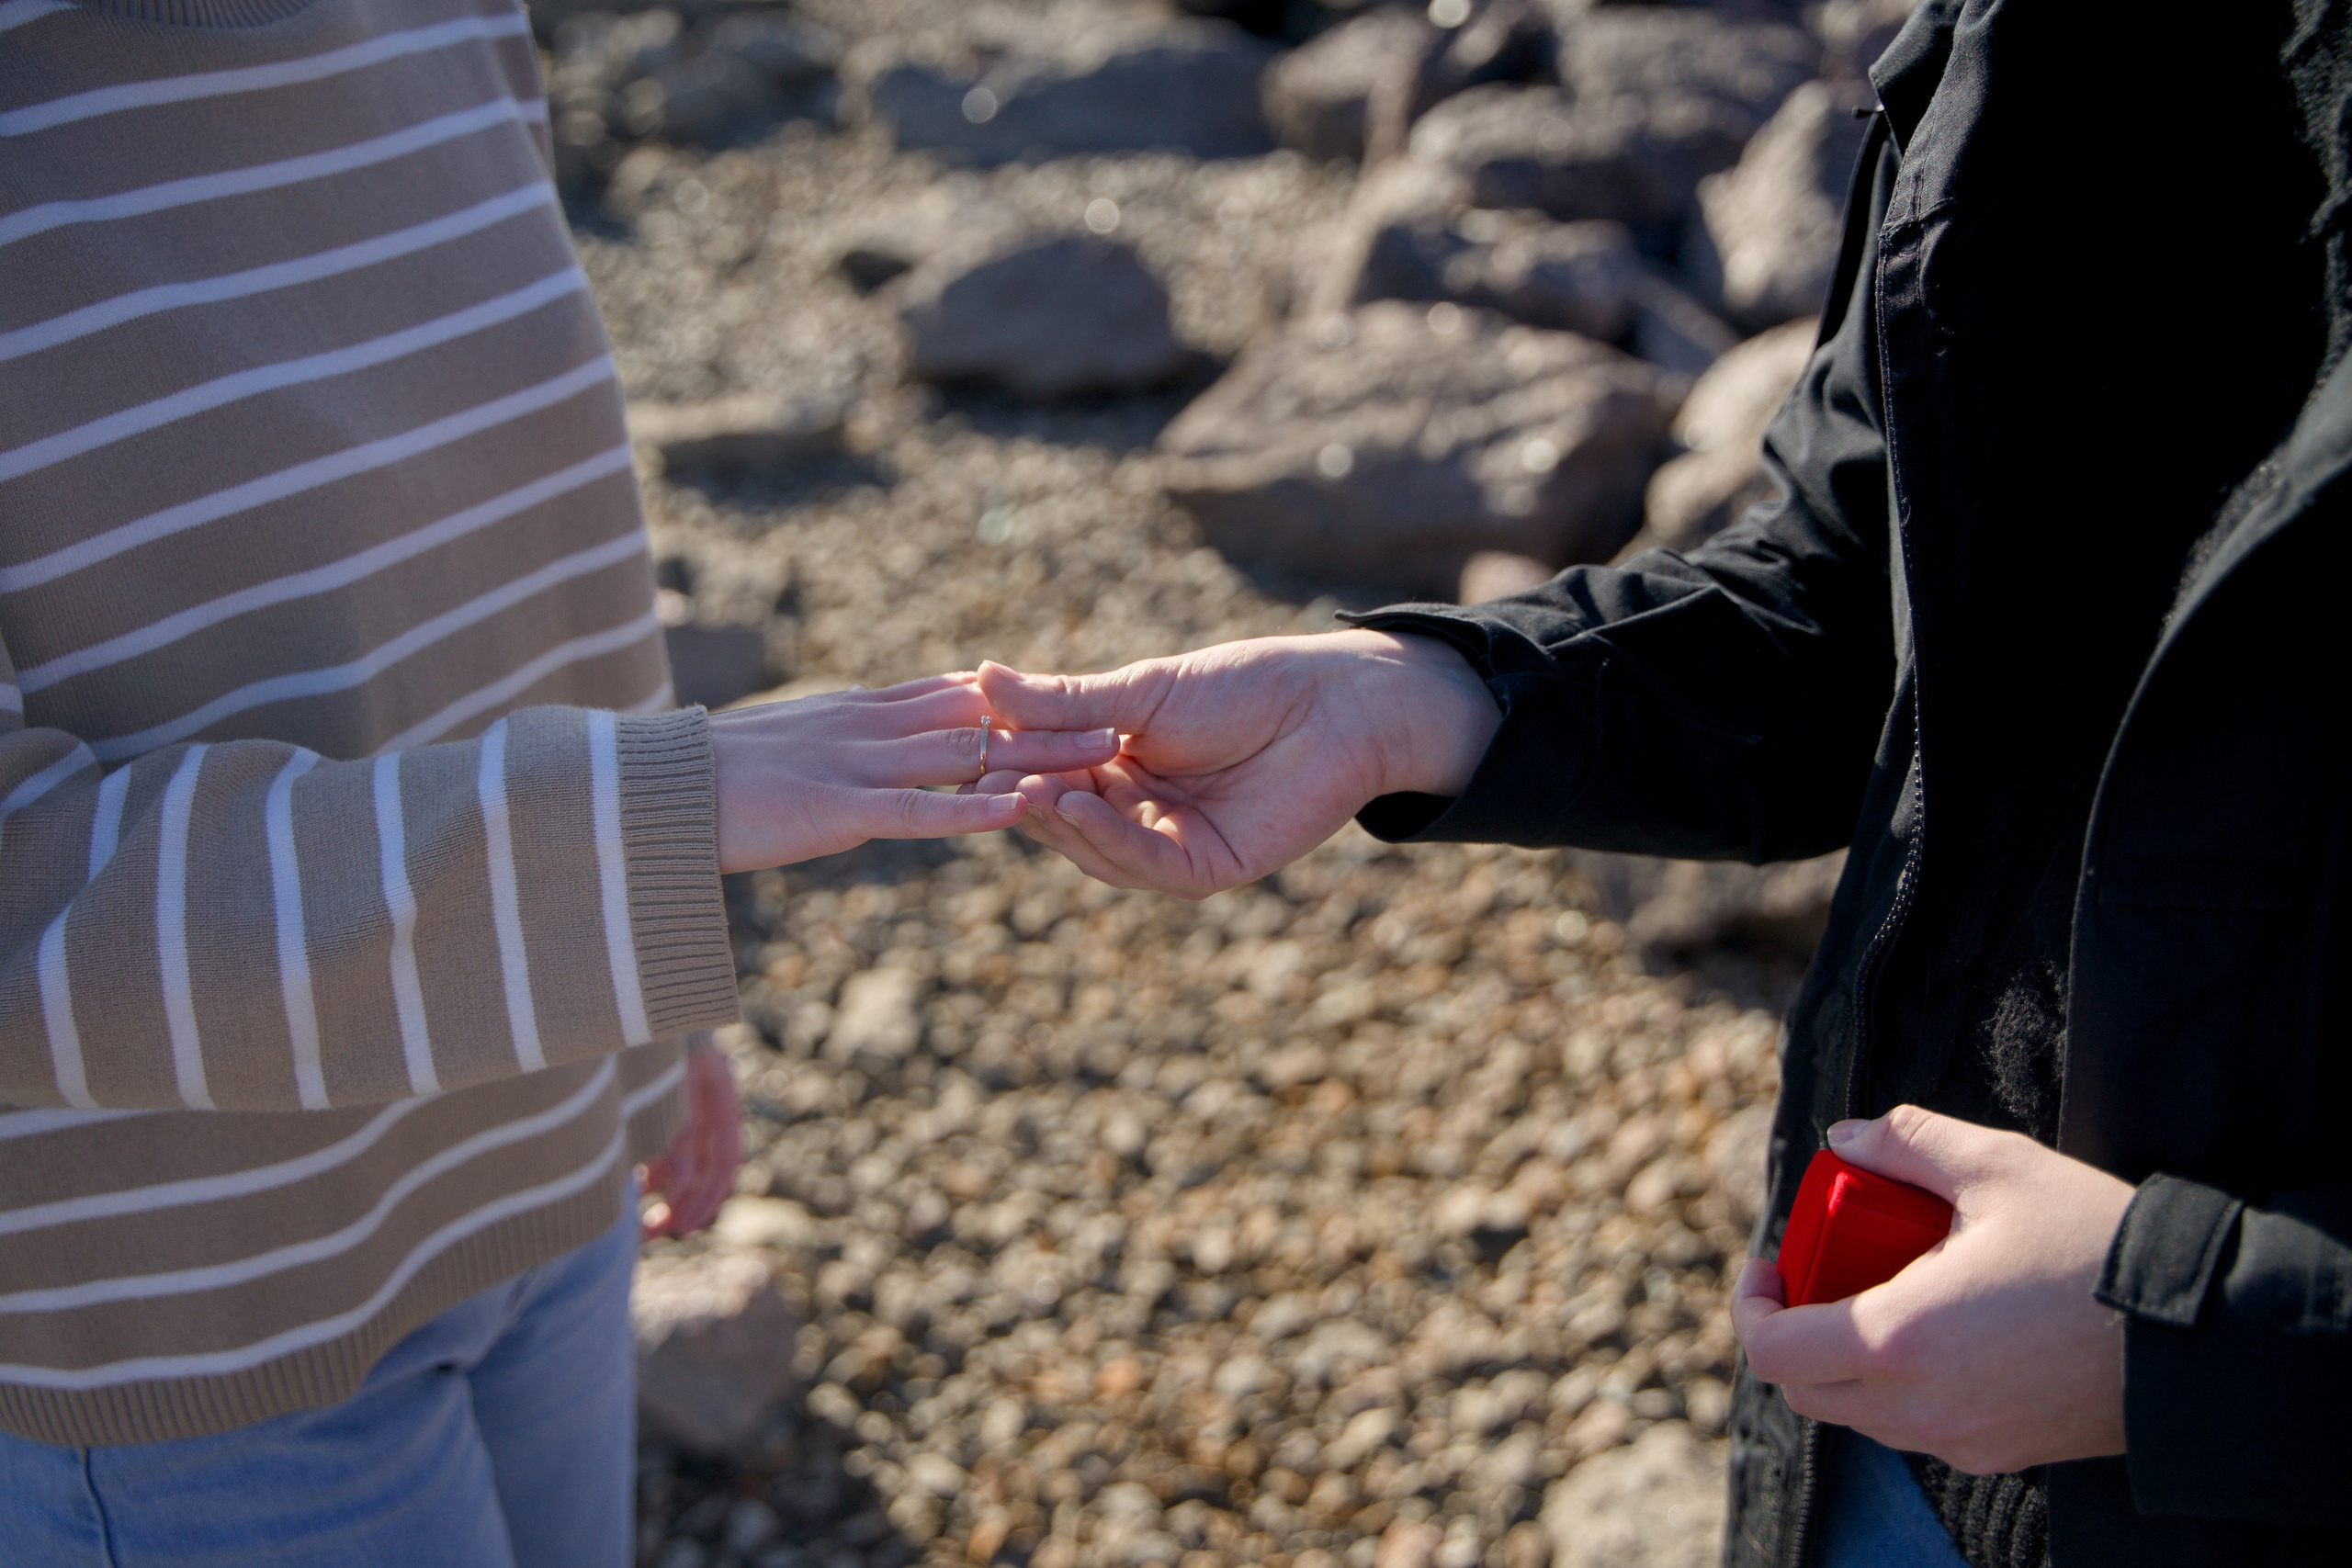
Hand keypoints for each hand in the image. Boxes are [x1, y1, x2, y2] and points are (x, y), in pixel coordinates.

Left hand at [639, 1035, 739, 1239]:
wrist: (614, 978)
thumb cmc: (636, 1021)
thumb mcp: (661, 1074)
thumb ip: (675, 1125)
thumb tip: (688, 1180)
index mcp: (714, 1084)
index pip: (725, 1153)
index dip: (708, 1195)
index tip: (682, 1228)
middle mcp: (700, 1093)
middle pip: (704, 1163)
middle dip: (683, 1204)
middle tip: (653, 1236)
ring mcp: (676, 1095)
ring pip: (680, 1159)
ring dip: (664, 1194)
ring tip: (634, 1226)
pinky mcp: (651, 1096)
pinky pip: (658, 1144)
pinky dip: (646, 1170)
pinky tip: (623, 1188)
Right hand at [709, 673, 1118, 871]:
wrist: (648, 791)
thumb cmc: (710, 778)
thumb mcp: (794, 747)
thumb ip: (844, 743)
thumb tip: (880, 748)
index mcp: (858, 710)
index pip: (955, 694)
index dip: (1017, 699)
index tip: (1075, 700)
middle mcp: (867, 724)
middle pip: (977, 714)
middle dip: (1048, 720)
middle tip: (1119, 722)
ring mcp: (854, 763)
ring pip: (963, 752)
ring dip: (1034, 755)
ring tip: (1103, 759)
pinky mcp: (836, 807)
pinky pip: (918, 807)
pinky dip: (972, 808)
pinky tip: (1019, 810)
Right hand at [970, 630, 1499, 898]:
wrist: (1336, 705)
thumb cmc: (1246, 686)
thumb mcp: (1142, 691)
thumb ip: (1065, 700)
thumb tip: (980, 677)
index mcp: (1115, 766)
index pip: (1044, 773)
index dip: (1005, 763)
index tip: (962, 745)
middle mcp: (1136, 812)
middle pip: (1061, 817)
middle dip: (1024, 798)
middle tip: (984, 776)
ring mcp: (1168, 845)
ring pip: (1093, 848)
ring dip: (1057, 821)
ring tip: (1024, 789)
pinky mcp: (1205, 869)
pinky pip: (1142, 865)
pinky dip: (1105, 838)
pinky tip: (1075, 806)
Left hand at [1731, 1105, 2135, 1473]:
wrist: (2202, 1334)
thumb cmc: (2094, 1245)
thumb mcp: (1998, 1167)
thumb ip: (1910, 1142)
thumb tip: (1847, 1137)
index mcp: (1898, 1339)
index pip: (1775, 1352)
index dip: (1751, 1307)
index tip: (1765, 1267)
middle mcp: (1918, 1406)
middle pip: (1806, 1389)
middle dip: (1793, 1330)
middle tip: (1819, 1273)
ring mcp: (1959, 1440)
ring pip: (1858, 1413)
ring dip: (1845, 1358)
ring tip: (1883, 1289)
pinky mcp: (2000, 1453)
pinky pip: (1915, 1427)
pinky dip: (1898, 1385)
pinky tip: (1939, 1327)